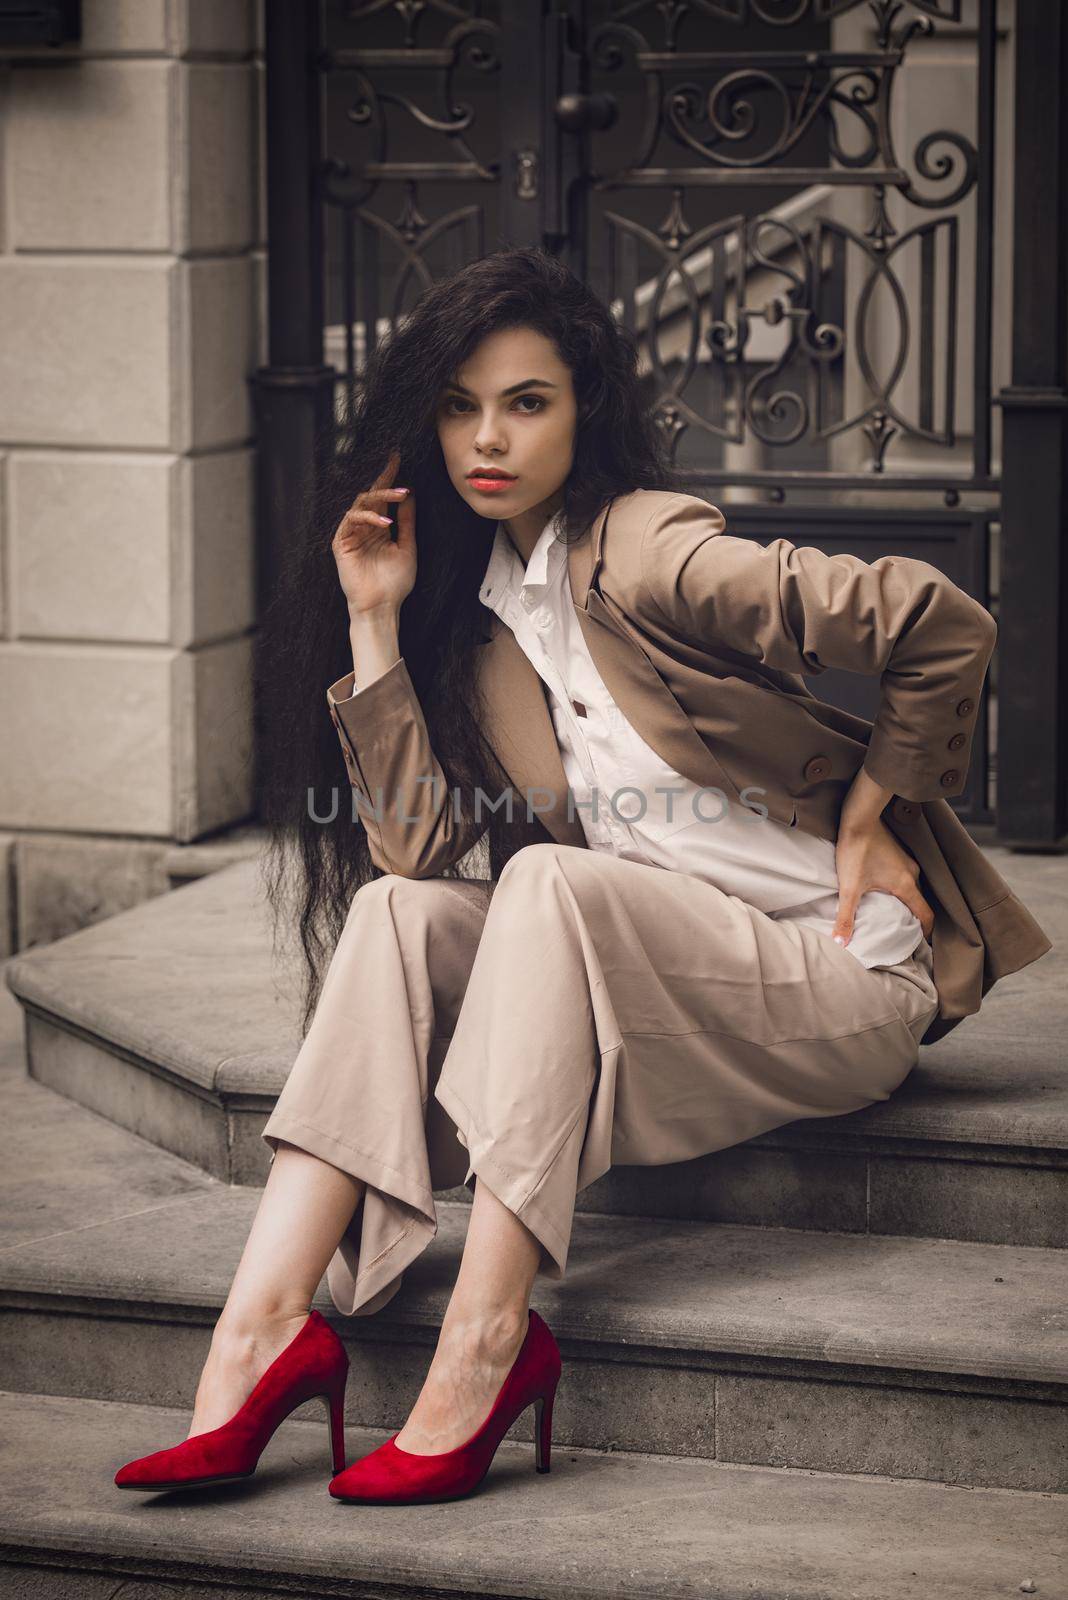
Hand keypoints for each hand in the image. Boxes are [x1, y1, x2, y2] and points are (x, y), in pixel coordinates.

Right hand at [331, 449, 416, 614]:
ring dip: (380, 496)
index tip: (397, 459)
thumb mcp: (407, 547)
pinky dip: (368, 517)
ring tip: (400, 494)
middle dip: (383, 479)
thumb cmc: (395, 583)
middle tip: (395, 464)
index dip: (389, 478)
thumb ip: (407, 522)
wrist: (382, 606)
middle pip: (370, 495)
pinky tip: (385, 522)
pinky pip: (351, 520)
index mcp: (378, 528)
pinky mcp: (341, 542)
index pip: (382, 498)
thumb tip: (410, 495)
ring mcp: (351, 534)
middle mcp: (364, 528)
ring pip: (360, 503)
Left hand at [831, 817, 934, 947]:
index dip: (926, 931)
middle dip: (914, 918)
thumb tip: (840, 943)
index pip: (926, 914)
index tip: (920, 941)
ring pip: (913, 888)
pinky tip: (885, 889)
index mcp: (906, 885)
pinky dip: (901, 887)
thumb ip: (846, 917)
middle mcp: (912, 874)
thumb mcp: (849, 888)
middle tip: (904, 931)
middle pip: (920, 902)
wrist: (858, 819)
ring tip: (893, 912)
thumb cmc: (855, 852)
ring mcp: (907, 861)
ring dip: (907, 901)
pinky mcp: (899, 853)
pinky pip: (906, 876)